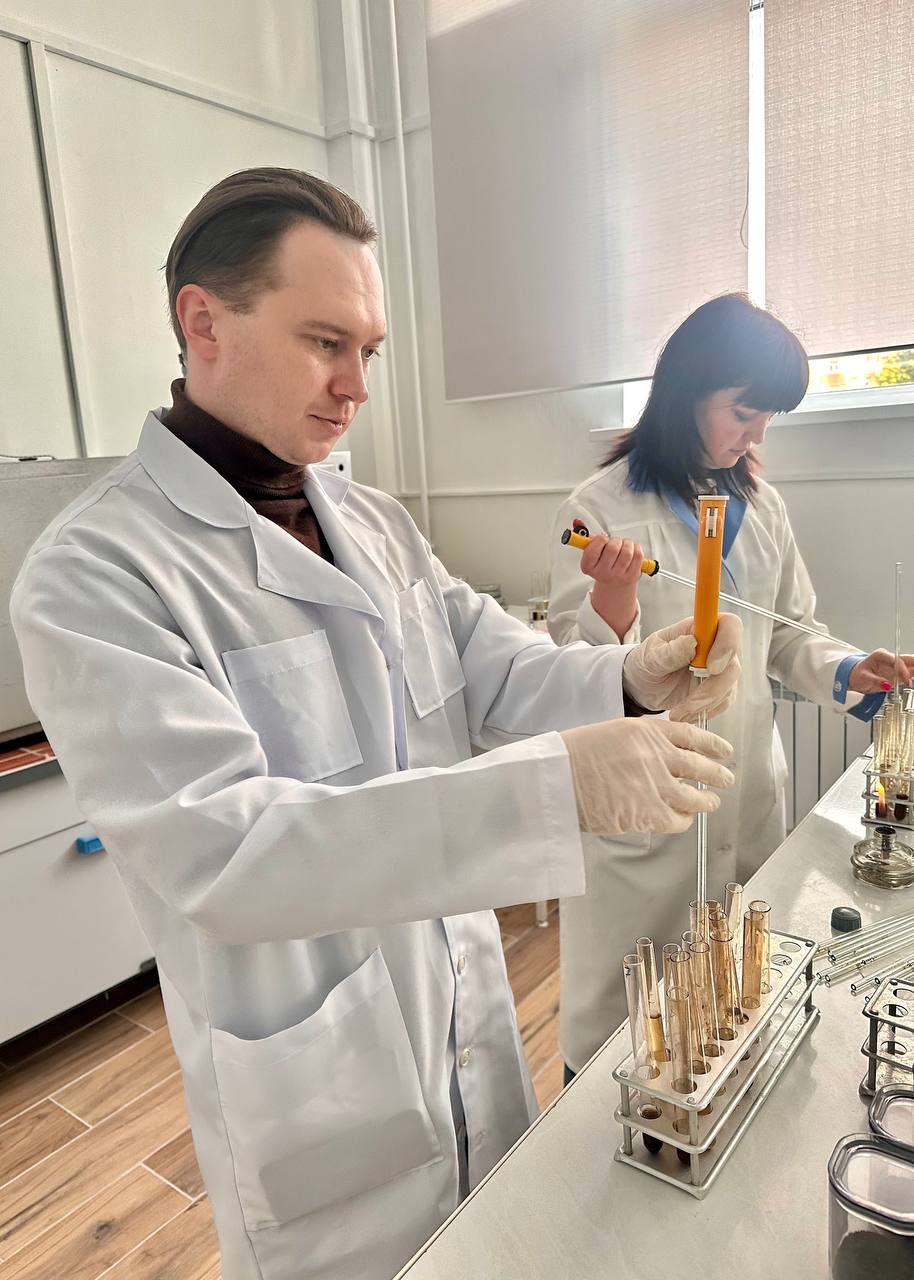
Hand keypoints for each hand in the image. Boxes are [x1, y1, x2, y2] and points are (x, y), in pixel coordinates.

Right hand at [560, 718, 734, 834]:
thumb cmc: (574, 756)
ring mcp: (655, 785)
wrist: (556, 779)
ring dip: (706, 801)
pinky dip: (684, 821)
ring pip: (695, 797)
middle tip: (726, 778)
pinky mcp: (648, 813)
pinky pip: (677, 820)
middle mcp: (657, 756)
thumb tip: (663, 757)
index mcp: (647, 731)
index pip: (692, 735)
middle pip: (701, 767)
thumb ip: (642, 743)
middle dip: (718, 775)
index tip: (724, 750)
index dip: (713, 744)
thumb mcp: (612, 734)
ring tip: (710, 803)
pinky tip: (683, 820)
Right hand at [580, 534, 642, 639]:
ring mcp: (618, 576)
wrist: (615, 584)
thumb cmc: (603, 563)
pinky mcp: (632, 576)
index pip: (592, 551)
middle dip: (615, 540)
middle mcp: (602, 574)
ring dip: (627, 543)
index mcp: (589, 567)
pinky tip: (631, 550)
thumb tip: (577, 521)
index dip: (599, 540)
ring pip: (627, 551)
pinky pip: (638, 555)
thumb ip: (584, 536)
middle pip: (612, 548)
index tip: (603, 538)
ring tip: (624, 546)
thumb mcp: (591, 552)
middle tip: (614, 543)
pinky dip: (636, 548)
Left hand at [622, 614, 742, 720]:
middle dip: (714, 687)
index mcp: (701, 628)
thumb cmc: (648, 662)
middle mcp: (717, 646)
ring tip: (678, 713)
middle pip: (733, 664)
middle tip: (690, 702)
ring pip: (729, 687)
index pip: (730, 625)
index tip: (710, 667)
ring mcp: (721, 668)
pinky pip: (723, 702)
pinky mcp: (721, 689)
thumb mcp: (651, 657)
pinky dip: (705, 711)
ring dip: (704, 703)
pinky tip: (685, 714)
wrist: (644, 685)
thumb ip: (671, 651)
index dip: (728, 644)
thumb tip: (691, 643)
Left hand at [848, 650, 913, 692]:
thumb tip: (887, 685)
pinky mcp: (897, 673)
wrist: (854, 677)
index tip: (906, 681)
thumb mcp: (863, 678)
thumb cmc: (857, 675)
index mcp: (880, 655)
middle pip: (907, 660)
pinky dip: (912, 676)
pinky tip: (913, 680)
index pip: (896, 661)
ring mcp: (894, 666)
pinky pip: (909, 673)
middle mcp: (889, 658)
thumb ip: (876, 681)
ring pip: (910, 665)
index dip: (903, 670)